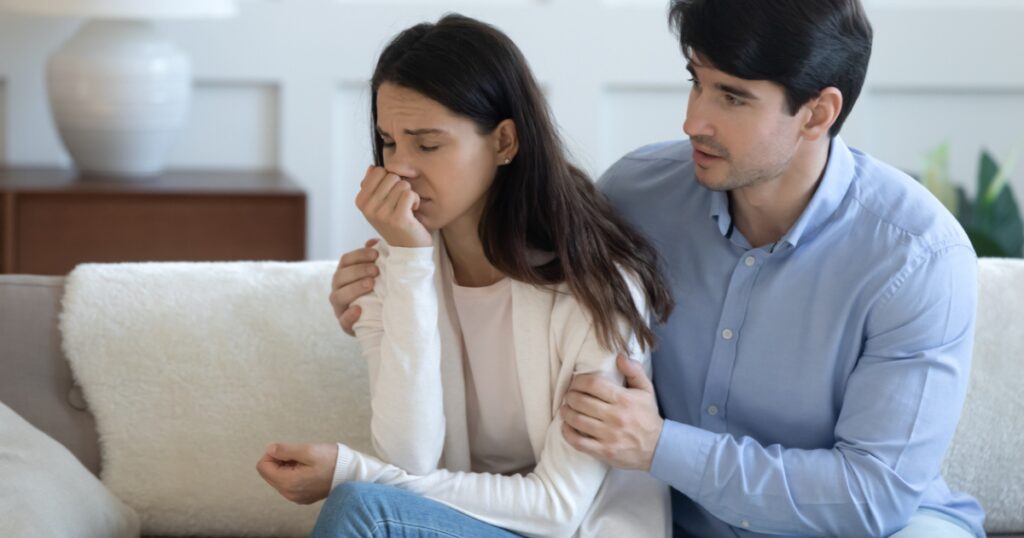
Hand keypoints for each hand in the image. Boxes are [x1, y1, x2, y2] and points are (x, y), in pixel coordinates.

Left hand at [256, 442, 337, 503]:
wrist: (351, 474)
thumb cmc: (331, 460)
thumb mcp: (308, 450)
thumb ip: (285, 450)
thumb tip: (270, 450)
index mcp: (288, 483)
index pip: (263, 467)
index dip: (273, 454)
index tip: (289, 450)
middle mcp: (289, 494)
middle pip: (269, 474)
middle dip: (279, 461)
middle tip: (298, 456)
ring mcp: (295, 497)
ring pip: (278, 478)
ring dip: (286, 467)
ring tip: (305, 462)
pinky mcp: (302, 497)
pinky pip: (288, 484)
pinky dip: (293, 474)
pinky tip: (308, 470)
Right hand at [330, 239, 379, 335]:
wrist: (383, 321)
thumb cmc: (380, 291)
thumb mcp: (380, 274)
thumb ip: (375, 258)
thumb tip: (373, 241)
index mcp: (345, 274)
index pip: (345, 260)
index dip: (359, 255)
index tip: (376, 254)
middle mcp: (338, 289)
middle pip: (340, 277)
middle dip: (358, 271)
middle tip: (376, 270)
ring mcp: (340, 308)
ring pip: (338, 296)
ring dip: (354, 289)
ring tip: (370, 284)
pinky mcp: (346, 325)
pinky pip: (343, 321)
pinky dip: (349, 315)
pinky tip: (359, 310)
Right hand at [355, 165, 431, 248]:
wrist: (407, 248)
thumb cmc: (396, 222)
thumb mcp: (380, 204)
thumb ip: (375, 185)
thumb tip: (372, 168)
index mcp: (362, 201)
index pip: (378, 171)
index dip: (390, 180)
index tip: (391, 196)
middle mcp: (369, 208)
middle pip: (391, 176)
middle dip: (400, 186)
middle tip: (400, 203)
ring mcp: (382, 214)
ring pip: (402, 184)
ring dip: (409, 194)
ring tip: (407, 209)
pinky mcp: (398, 219)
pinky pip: (410, 194)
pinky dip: (415, 201)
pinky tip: (413, 212)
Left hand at [560, 355, 663, 470]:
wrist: (657, 447)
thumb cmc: (648, 416)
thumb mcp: (646, 390)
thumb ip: (634, 371)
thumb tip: (620, 357)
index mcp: (624, 399)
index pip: (593, 384)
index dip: (578, 381)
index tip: (575, 382)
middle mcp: (615, 417)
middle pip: (581, 401)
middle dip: (570, 396)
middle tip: (569, 395)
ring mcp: (609, 435)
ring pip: (577, 420)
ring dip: (566, 412)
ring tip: (565, 408)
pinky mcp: (604, 451)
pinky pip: (578, 442)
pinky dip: (567, 433)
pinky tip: (566, 426)